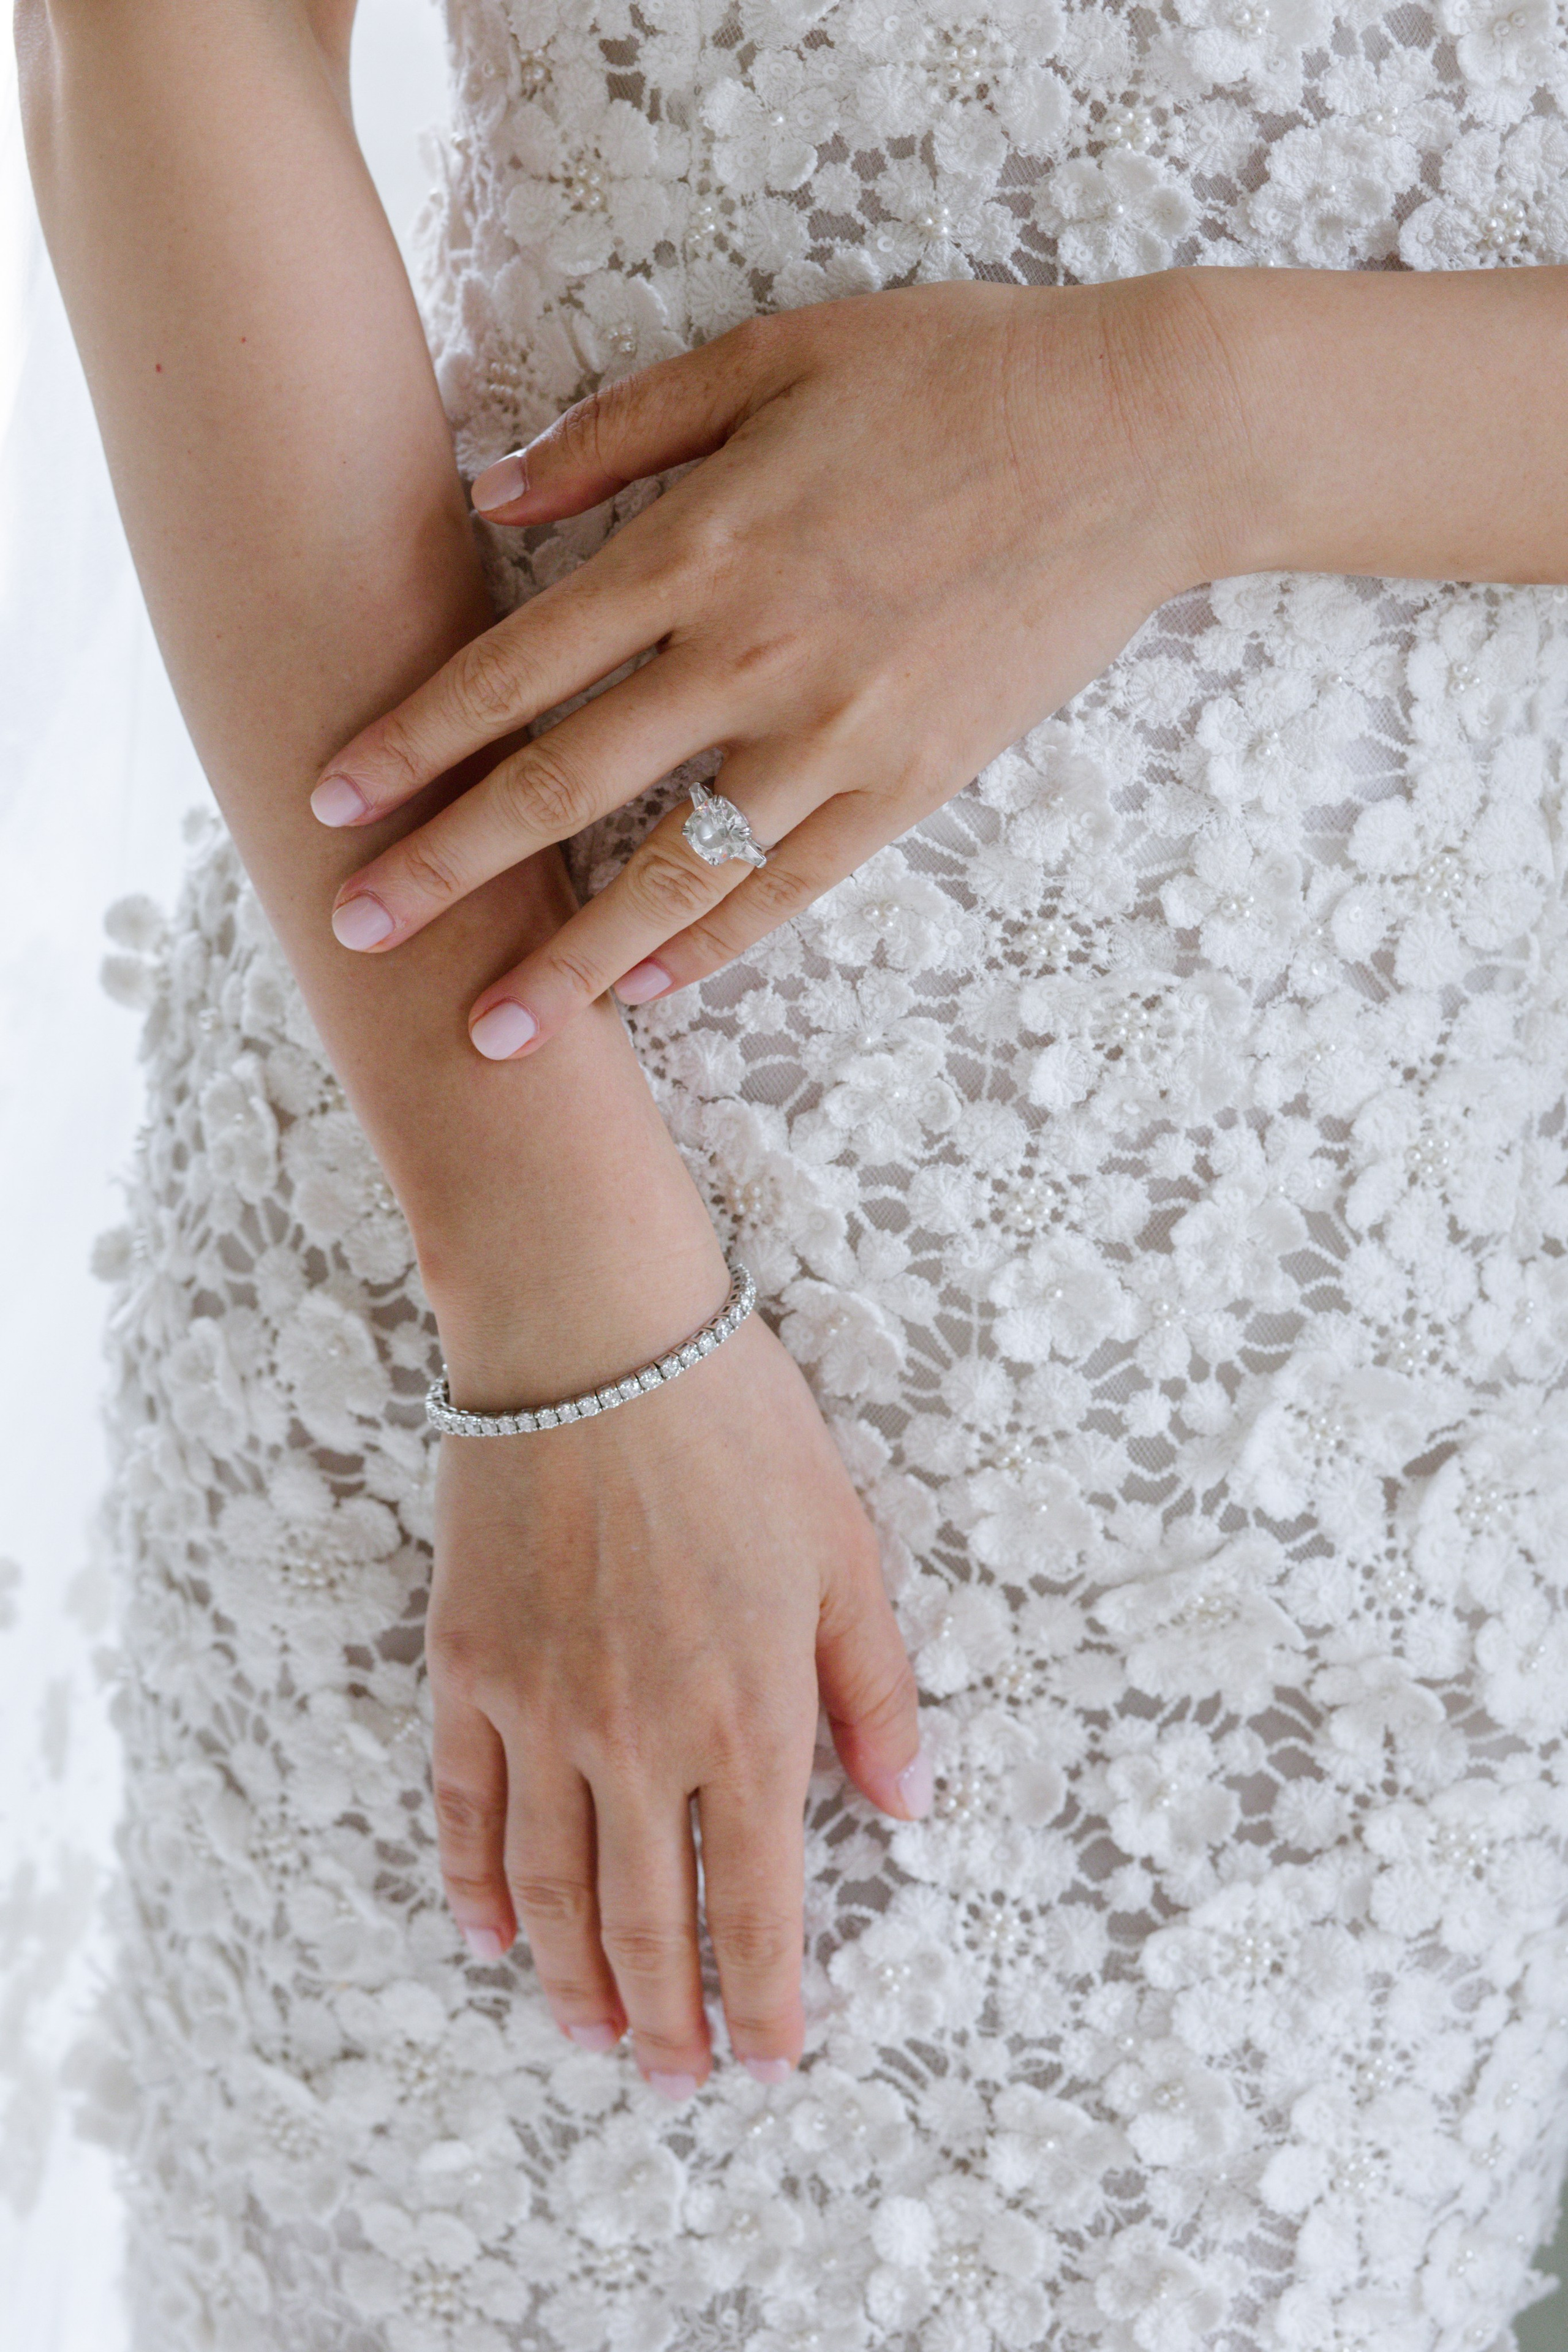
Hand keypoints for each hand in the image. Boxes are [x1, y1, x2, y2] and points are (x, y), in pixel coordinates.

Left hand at [309, 271, 1233, 1054]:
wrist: (1136, 440)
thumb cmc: (950, 374)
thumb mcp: (772, 355)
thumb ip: (621, 431)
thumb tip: (493, 492)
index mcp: (700, 546)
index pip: (516, 666)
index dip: (413, 740)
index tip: (331, 803)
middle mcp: (752, 656)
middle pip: (566, 784)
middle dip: (448, 867)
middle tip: (359, 936)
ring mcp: (836, 734)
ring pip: (674, 870)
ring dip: (573, 959)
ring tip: (495, 1034)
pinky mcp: (912, 781)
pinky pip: (794, 885)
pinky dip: (715, 944)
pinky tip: (649, 993)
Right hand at [427, 1311, 927, 2093]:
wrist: (595, 1335)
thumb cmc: (738, 1432)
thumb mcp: (845, 1554)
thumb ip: (876, 1691)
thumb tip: (913, 1806)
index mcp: (749, 1717)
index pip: (758, 1906)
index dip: (767, 1998)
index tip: (772, 2057)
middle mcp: (640, 1739)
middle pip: (649, 1922)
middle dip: (669, 2020)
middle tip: (676, 2079)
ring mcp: (541, 1710)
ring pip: (553, 1889)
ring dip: (576, 1979)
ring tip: (593, 2036)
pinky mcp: (469, 1670)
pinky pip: (465, 1809)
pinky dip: (477, 1886)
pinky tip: (492, 1936)